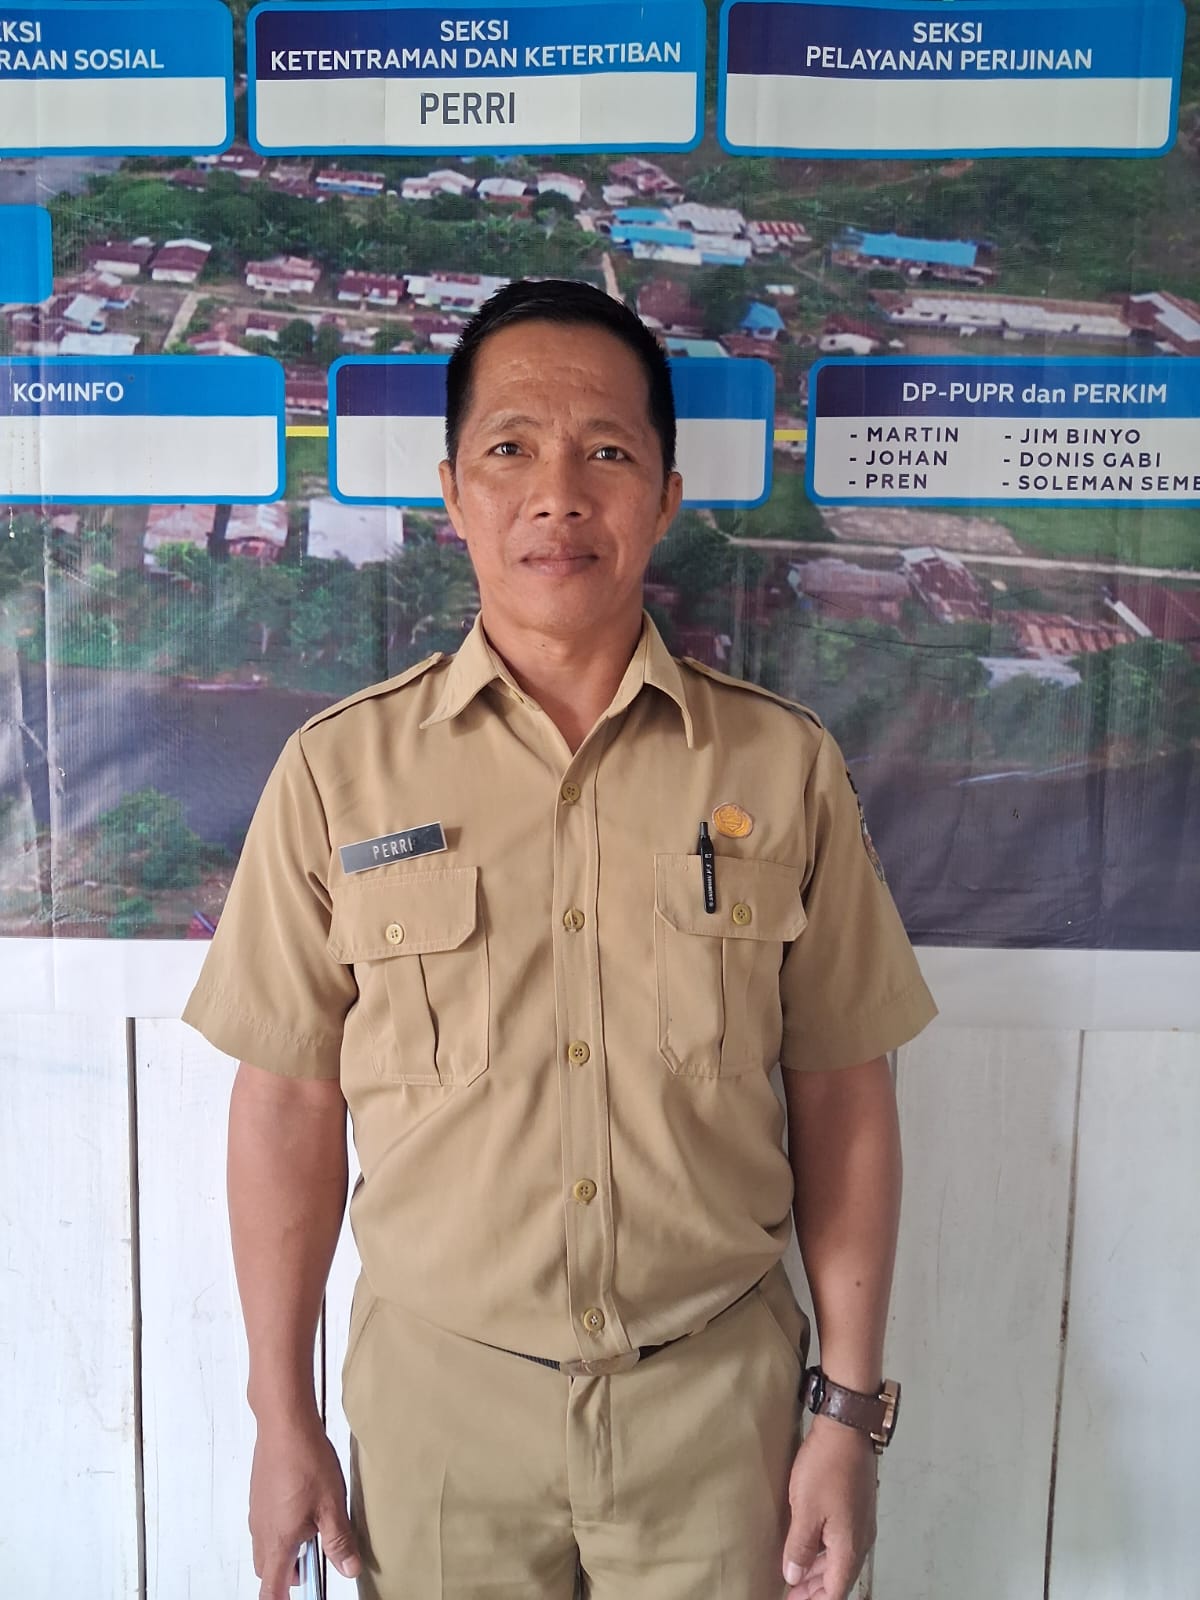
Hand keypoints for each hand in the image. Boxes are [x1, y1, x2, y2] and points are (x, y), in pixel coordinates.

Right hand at [249, 1414, 362, 1597]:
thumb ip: (339, 1541)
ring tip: (315, 1525)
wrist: (284, 1423)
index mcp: (279, 1541)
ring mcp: (258, 1512)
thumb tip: (349, 1568)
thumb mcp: (332, 1504)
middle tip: (317, 1558)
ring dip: (288, 1548)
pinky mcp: (259, 1496)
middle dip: (290, 1573)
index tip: (299, 1597)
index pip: (271, 1589)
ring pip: (268, 1546)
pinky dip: (283, 1527)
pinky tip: (304, 1504)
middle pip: (269, 1570)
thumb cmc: (305, 1460)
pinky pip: (267, 1524)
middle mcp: (262, 1531)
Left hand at [781, 1415, 877, 1599]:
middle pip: (838, 1578)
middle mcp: (860, 1539)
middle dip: (815, 1590)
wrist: (847, 1428)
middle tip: (790, 1593)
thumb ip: (799, 1547)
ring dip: (818, 1571)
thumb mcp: (805, 1509)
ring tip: (795, 1574)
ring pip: (840, 1559)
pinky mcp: (856, 1506)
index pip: (835, 1590)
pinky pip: (841, 1541)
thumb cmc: (825, 1467)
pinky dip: (824, 1552)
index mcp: (849, 1547)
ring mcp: (861, 1522)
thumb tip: (794, 1576)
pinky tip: (808, 1545)